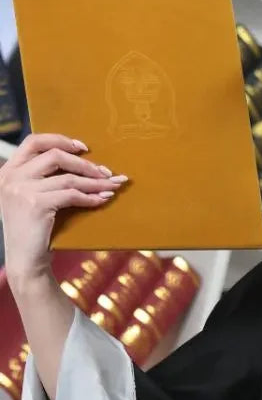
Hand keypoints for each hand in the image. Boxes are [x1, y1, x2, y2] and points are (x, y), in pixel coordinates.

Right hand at [0, 134, 127, 293]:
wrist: (25, 260)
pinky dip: (90, 197)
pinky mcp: (36, 204)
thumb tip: (79, 165)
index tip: (83, 147)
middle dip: (85, 163)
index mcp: (8, 171)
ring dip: (95, 182)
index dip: (60, 139)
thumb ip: (41, 180)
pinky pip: (71, 195)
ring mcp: (22, 189)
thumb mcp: (29, 199)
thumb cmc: (33, 231)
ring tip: (112, 186)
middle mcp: (12, 176)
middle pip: (55, 155)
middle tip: (106, 172)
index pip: (33, 142)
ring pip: (67, 177)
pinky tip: (102, 200)